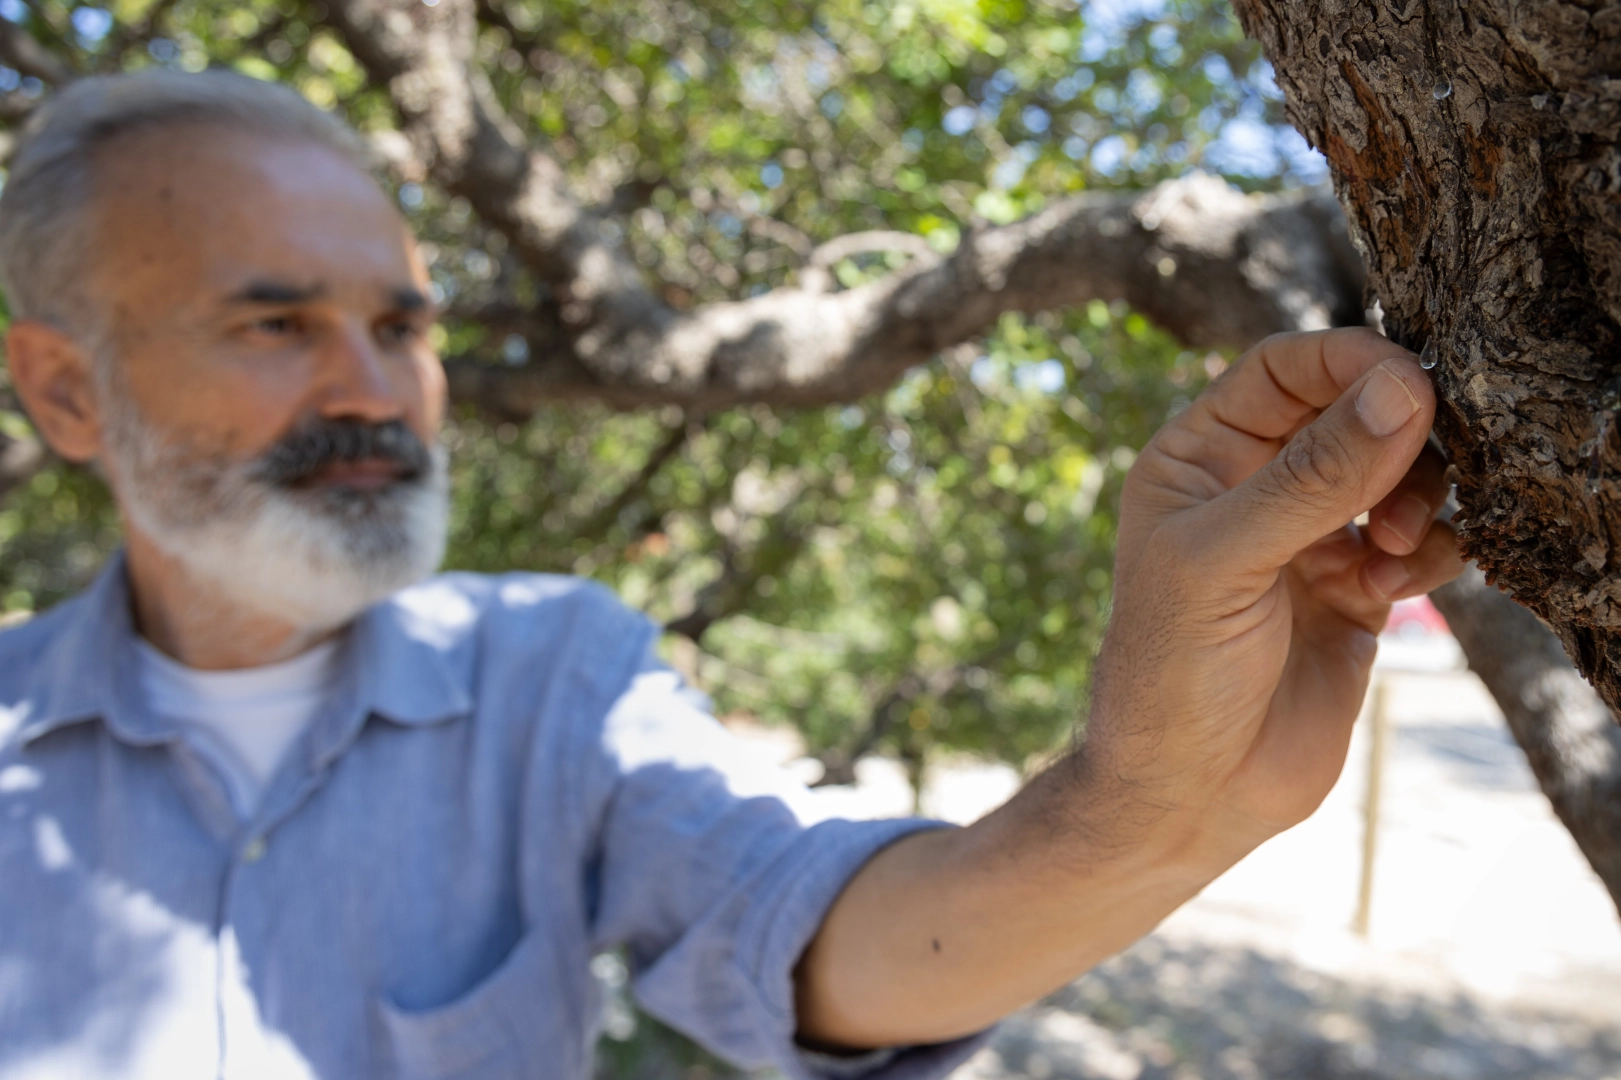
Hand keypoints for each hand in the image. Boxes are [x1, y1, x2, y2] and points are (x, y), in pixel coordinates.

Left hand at [795, 329, 1465, 1049]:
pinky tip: (1401, 583)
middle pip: (1353, 410)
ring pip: (1399, 471)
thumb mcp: (1227, 561)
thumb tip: (1403, 387)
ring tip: (1396, 544)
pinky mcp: (1358, 591)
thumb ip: (1314, 476)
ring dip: (1417, 494)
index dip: (1347, 360)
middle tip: (1410, 475)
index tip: (1411, 379)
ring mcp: (1309, 538)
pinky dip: (1431, 550)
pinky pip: (1424, 540)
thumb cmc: (1173, 671)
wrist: (1192, 793)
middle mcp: (1255, 488)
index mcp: (1198, 459)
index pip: (1283, 368)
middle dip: (1395, 432)